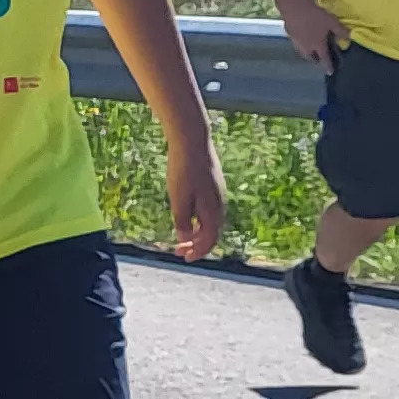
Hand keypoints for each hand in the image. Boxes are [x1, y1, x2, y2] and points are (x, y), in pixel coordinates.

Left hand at [164, 135, 229, 261]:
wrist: (192, 141)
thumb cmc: (183, 170)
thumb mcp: (178, 200)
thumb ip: (182, 221)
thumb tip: (185, 239)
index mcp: (213, 211)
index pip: (209, 240)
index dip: (197, 251)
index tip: (184, 258)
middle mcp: (220, 205)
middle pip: (212, 233)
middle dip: (197, 244)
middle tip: (180, 250)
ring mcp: (218, 194)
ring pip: (211, 221)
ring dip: (198, 232)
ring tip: (183, 236)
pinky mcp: (214, 184)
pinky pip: (209, 209)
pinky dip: (200, 219)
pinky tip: (188, 215)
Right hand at [281, 1, 350, 69]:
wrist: (294, 8)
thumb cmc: (315, 16)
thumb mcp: (331, 22)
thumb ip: (340, 30)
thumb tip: (350, 37)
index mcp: (318, 45)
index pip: (324, 59)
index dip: (328, 65)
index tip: (330, 72)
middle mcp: (306, 46)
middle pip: (310, 58)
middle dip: (315, 60)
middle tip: (319, 59)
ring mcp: (296, 41)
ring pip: (301, 52)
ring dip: (306, 54)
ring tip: (310, 51)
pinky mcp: (289, 34)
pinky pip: (296, 43)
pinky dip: (300, 44)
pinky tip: (301, 38)